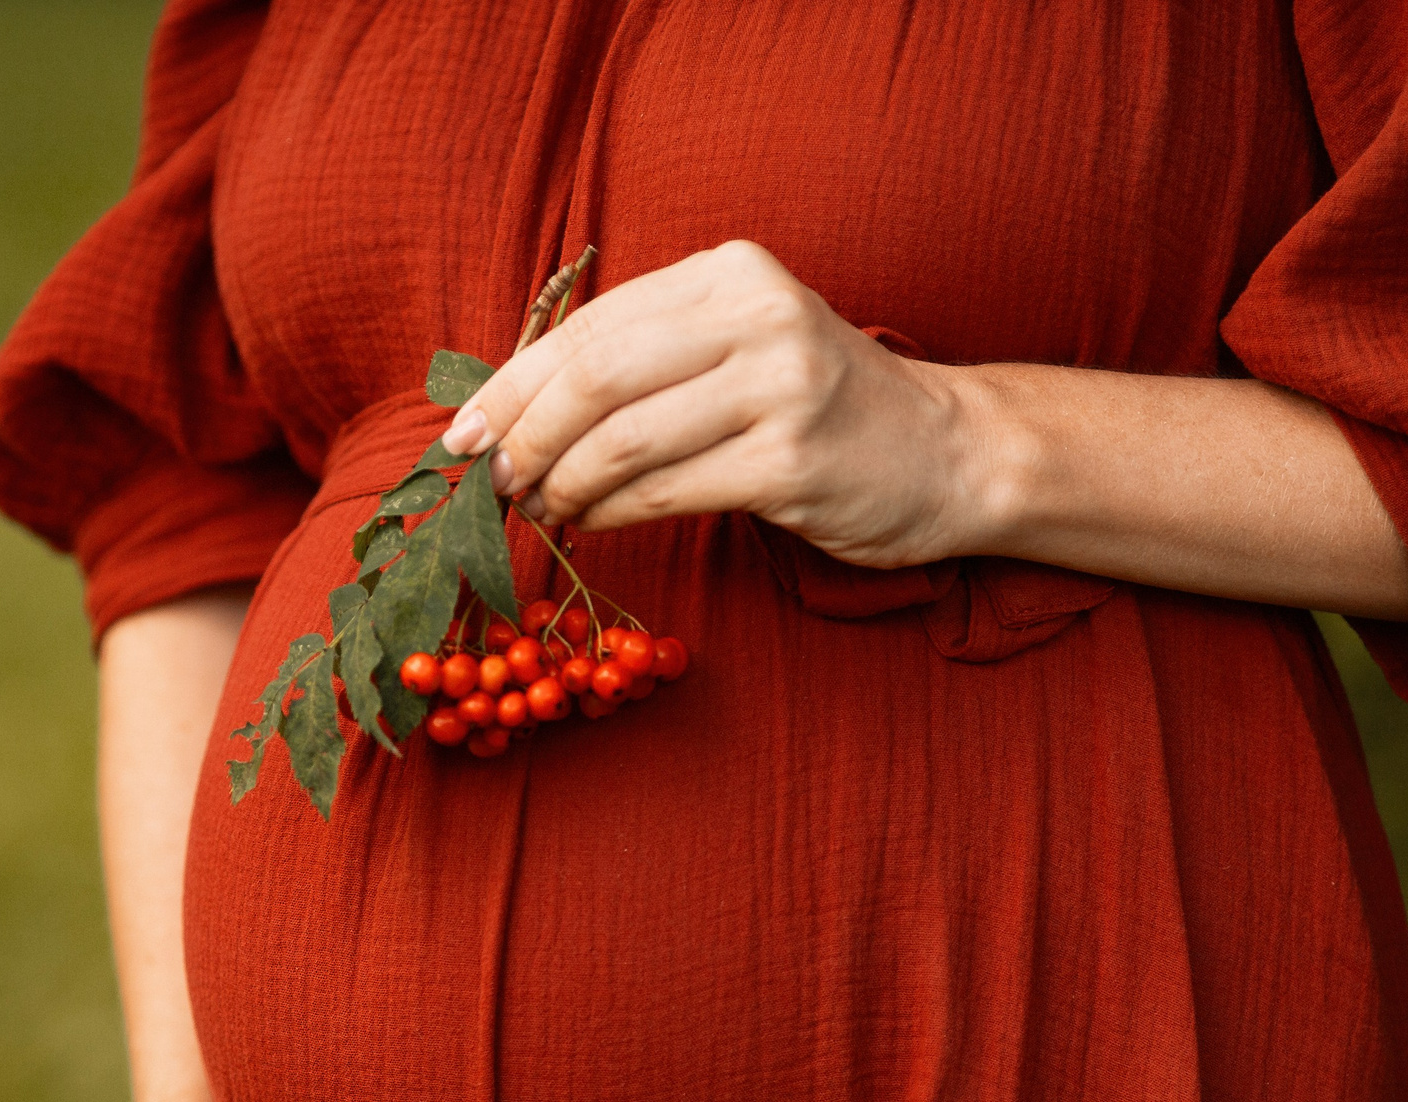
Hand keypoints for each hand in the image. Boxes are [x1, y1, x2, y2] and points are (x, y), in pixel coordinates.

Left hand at [441, 239, 985, 569]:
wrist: (946, 451)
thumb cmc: (816, 405)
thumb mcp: (732, 346)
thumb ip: (640, 357)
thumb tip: (509, 409)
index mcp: (729, 271)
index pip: (590, 325)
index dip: (512, 383)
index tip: (460, 434)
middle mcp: (757, 316)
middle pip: (595, 377)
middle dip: (525, 436)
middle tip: (490, 481)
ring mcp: (781, 389)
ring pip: (623, 441)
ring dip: (562, 484)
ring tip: (538, 509)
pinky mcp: (792, 464)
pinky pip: (666, 493)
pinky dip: (610, 514)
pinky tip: (589, 524)